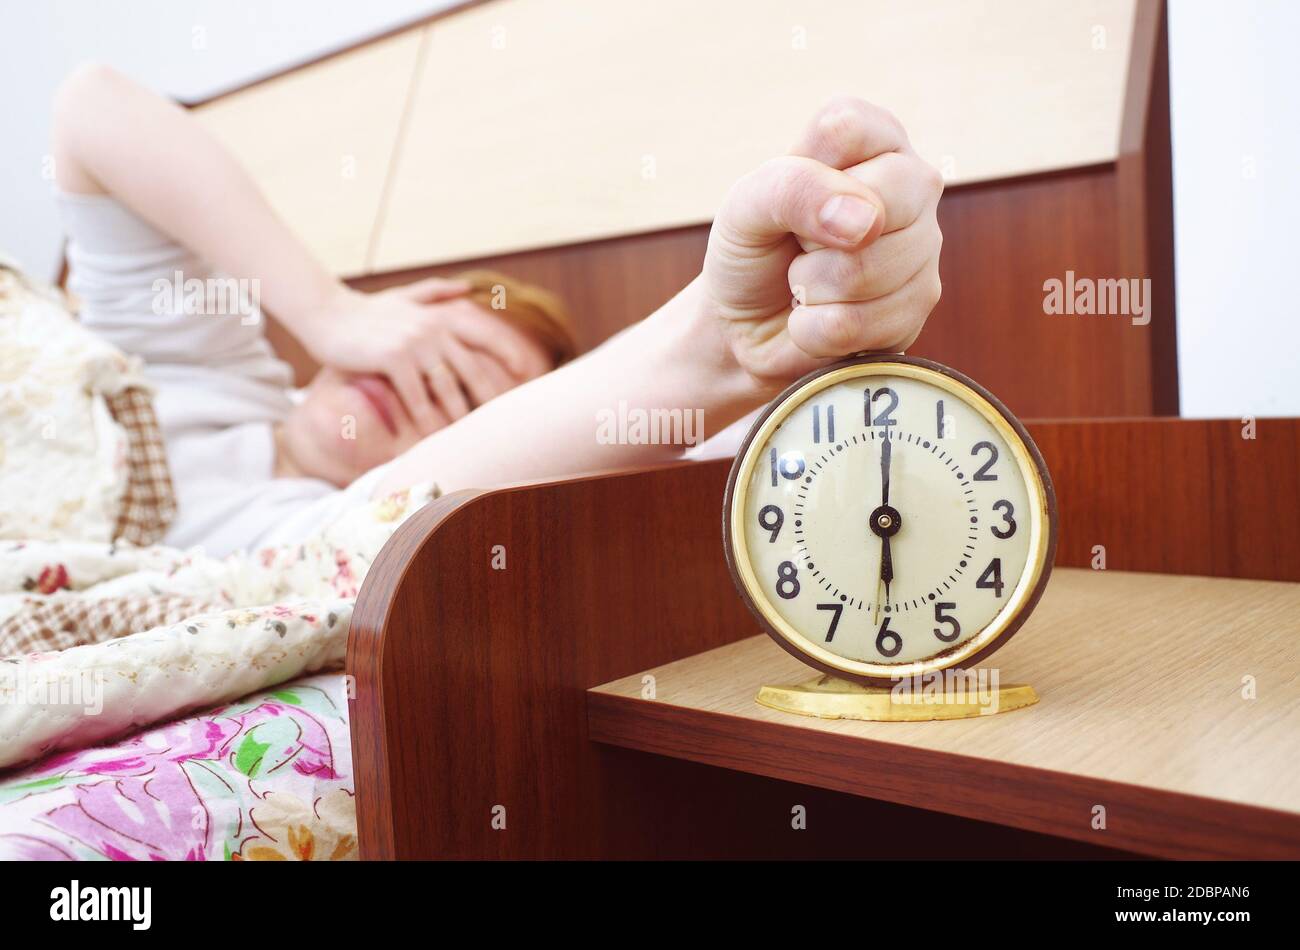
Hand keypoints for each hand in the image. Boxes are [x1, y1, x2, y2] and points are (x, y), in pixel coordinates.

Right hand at [307, 278, 539, 433]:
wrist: (326, 315)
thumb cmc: (367, 310)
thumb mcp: (404, 295)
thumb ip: (436, 292)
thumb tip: (466, 289)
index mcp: (440, 313)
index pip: (484, 333)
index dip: (506, 352)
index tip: (523, 373)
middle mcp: (433, 327)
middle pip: (471, 367)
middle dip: (489, 395)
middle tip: (502, 420)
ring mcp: (414, 342)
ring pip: (448, 386)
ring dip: (459, 415)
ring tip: (470, 437)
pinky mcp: (393, 358)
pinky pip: (417, 396)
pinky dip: (426, 418)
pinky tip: (433, 437)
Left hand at [703, 97, 943, 388]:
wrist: (747, 328)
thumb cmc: (753, 252)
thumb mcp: (746, 207)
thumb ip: (794, 189)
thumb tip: (868, 222)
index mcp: (873, 136)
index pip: (846, 129)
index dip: (802, 174)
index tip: (788, 197)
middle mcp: (913, 183)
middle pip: (876, 203)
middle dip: (811, 238)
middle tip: (800, 245)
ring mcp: (925, 247)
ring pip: (863, 272)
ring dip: (809, 289)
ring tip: (807, 284)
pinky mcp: (918, 309)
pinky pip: (856, 324)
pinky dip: (813, 330)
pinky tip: (818, 318)